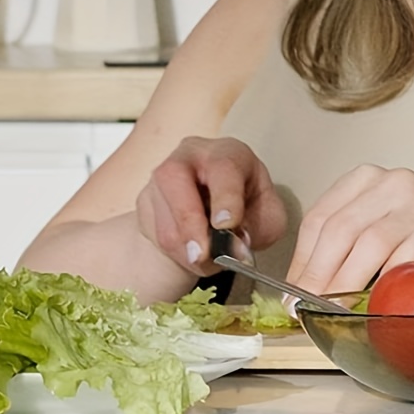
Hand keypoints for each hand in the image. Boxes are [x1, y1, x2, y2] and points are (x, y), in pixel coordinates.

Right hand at [135, 136, 287, 275]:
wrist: (214, 217)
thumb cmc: (245, 210)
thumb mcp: (268, 218)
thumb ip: (260, 228)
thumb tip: (236, 244)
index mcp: (228, 153)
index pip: (224, 167)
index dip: (225, 198)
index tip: (227, 225)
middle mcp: (190, 156)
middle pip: (175, 178)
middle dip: (188, 221)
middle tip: (201, 255)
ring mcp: (162, 177)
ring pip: (163, 214)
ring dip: (185, 248)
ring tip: (208, 260)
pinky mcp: (146, 200)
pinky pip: (154, 233)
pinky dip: (175, 254)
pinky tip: (192, 253)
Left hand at [287, 164, 413, 294]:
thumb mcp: (371, 228)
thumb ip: (339, 249)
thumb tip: (300, 290)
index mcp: (361, 180)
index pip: (319, 220)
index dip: (303, 260)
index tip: (292, 292)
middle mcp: (387, 182)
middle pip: (340, 230)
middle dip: (321, 274)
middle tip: (309, 304)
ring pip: (371, 242)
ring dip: (349, 281)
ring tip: (336, 306)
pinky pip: (409, 255)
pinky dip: (389, 281)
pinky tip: (377, 300)